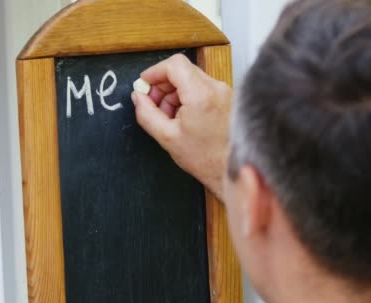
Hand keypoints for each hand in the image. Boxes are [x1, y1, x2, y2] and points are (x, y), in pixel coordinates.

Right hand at [131, 54, 232, 200]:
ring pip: (190, 78)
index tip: (144, 84)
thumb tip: (138, 97)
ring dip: (174, 92)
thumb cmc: (205, 158)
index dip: (154, 72)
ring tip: (168, 116)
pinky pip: (201, 87)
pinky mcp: (227, 98)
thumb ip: (146, 113)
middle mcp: (216, 88)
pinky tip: (182, 117)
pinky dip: (187, 97)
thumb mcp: (167, 137)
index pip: (174, 65)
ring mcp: (224, 91)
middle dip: (162, 85)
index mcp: (201, 95)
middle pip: (182, 70)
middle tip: (153, 104)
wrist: (232, 170)